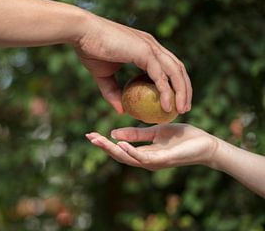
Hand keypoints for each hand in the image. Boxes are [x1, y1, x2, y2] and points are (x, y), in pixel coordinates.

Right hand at [75, 14, 191, 113]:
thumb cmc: (90, 50)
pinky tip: (167, 106)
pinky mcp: (145, 51)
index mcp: (145, 48)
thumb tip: (121, 111)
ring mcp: (150, 47)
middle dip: (184, 89)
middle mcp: (152, 46)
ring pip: (175, 72)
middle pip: (177, 69)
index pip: (168, 66)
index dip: (175, 83)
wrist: (82, 33)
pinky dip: (166, 91)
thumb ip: (113, 93)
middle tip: (183, 108)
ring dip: (181, 92)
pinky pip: (160, 75)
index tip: (174, 100)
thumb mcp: (104, 76)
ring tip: (181, 110)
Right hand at [85, 124, 216, 169]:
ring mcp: (154, 162)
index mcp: (144, 153)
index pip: (120, 149)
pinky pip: (143, 157)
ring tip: (98, 139)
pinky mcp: (163, 160)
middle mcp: (146, 161)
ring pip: (128, 158)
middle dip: (103, 146)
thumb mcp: (155, 131)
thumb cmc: (182, 138)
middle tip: (89, 136)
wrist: (205, 144)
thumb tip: (114, 132)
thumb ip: (136, 133)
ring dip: (111, 149)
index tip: (90, 134)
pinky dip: (130, 151)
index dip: (105, 143)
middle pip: (119, 156)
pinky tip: (120, 143)